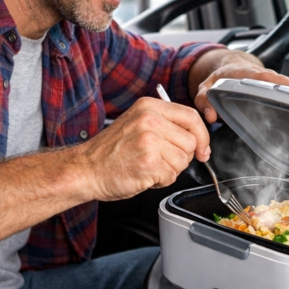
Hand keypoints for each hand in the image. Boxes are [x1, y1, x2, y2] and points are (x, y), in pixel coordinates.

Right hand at [75, 96, 210, 200]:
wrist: (85, 169)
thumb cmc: (110, 152)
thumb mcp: (138, 124)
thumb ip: (166, 125)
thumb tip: (198, 138)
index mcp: (149, 106)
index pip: (191, 116)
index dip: (202, 136)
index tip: (203, 149)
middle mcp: (150, 120)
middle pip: (191, 141)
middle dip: (181, 157)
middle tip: (160, 161)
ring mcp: (149, 140)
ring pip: (184, 161)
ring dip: (170, 170)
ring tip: (148, 166)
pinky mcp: (149, 162)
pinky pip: (171, 176)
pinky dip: (160, 181)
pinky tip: (144, 175)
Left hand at [190, 50, 288, 122]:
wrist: (226, 68)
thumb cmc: (218, 79)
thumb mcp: (205, 88)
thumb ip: (203, 100)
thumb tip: (211, 116)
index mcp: (244, 73)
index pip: (263, 76)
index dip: (277, 82)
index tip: (287, 88)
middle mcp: (258, 75)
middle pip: (279, 80)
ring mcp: (266, 80)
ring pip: (284, 85)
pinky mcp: (271, 87)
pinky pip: (284, 90)